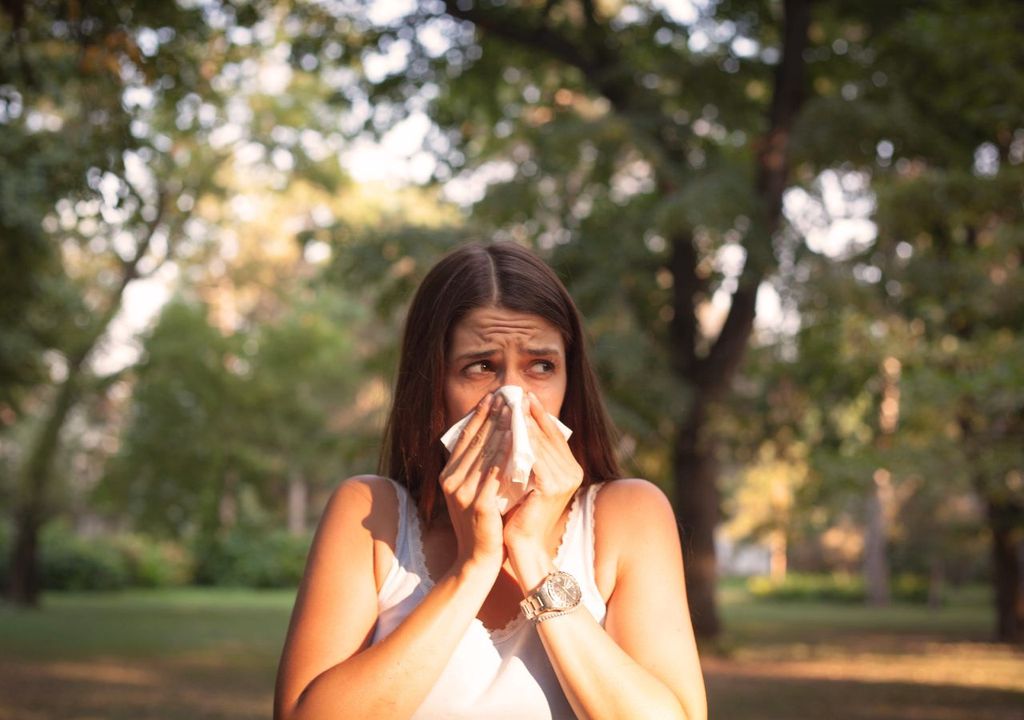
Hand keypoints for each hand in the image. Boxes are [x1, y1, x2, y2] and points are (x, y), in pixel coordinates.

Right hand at [438, 392, 510, 576]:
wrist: (476, 561)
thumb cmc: (481, 525)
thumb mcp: (472, 491)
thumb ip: (476, 467)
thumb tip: (493, 435)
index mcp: (448, 475)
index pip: (465, 438)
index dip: (479, 415)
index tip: (493, 397)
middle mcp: (451, 481)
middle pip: (475, 441)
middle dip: (493, 416)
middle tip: (508, 396)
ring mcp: (463, 493)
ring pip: (485, 453)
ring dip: (501, 429)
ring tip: (515, 412)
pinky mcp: (479, 506)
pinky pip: (495, 474)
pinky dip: (506, 455)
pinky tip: (518, 443)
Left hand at [503, 391, 582, 584]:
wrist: (521, 545)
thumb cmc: (519, 512)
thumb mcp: (527, 478)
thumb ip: (529, 455)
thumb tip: (516, 422)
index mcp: (570, 468)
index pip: (552, 433)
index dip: (537, 413)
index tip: (522, 395)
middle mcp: (573, 472)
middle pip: (546, 434)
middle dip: (526, 412)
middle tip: (511, 393)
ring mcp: (564, 479)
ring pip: (538, 442)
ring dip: (520, 422)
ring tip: (504, 405)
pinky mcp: (550, 487)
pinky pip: (531, 457)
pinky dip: (516, 443)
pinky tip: (501, 431)